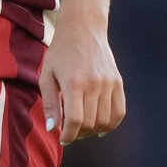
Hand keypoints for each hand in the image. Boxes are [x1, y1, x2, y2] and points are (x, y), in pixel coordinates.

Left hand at [39, 8, 124, 145]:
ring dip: (93, 131)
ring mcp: (108, 83)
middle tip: (71, 132)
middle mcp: (94, 84)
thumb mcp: (47, 75)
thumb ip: (50, 104)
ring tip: (83, 128)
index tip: (63, 138)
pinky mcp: (117, 82)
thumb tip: (53, 129)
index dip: (69, 135)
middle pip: (90, 123)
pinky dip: (110, 124)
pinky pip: (119, 112)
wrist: (83, 28)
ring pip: (104, 121)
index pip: (75, 120)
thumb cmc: (60, 52)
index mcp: (74, 83)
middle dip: (79, 134)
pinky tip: (100, 127)